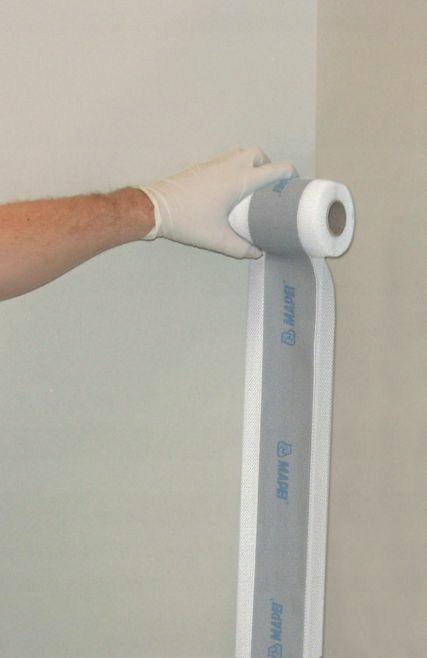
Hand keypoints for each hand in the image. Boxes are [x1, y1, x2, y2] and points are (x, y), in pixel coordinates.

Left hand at [141, 146, 295, 258]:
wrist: (156, 208)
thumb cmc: (189, 222)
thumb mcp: (217, 240)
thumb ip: (240, 249)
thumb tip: (257, 253)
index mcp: (239, 180)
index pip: (274, 169)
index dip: (288, 174)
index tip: (293, 185)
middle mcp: (229, 166)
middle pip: (257, 153)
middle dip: (267, 164)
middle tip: (268, 184)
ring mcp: (213, 164)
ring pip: (240, 153)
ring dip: (250, 164)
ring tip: (250, 186)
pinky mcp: (201, 167)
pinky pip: (226, 159)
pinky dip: (234, 167)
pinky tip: (229, 188)